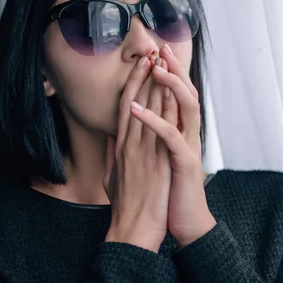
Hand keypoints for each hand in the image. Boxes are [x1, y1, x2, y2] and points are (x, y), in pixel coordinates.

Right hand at [103, 56, 171, 252]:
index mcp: (119, 148)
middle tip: (151, 52)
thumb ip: (111, 154)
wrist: (132, 231)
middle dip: (144, 76)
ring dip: (156, 84)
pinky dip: (166, 108)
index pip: (124, 108)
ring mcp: (142, 152)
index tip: (140, 65)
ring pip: (148, 110)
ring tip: (161, 62)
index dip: (132, 84)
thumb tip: (111, 137)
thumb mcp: (111, 178)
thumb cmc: (124, 206)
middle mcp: (129, 145)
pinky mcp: (156, 162)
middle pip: (135, 102)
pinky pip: (162, 129)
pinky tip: (171, 91)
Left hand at [130, 44, 215, 247]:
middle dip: (173, 69)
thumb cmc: (168, 191)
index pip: (175, 95)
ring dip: (170, 86)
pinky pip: (170, 136)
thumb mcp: (154, 161)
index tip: (153, 53)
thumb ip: (143, 141)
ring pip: (185, 107)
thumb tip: (121, 128)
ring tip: (154, 68)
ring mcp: (188, 146)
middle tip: (161, 47)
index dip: (166, 73)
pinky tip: (137, 109)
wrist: (184, 222)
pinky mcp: (185, 162)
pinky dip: (153, 121)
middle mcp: (187, 134)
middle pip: (185, 93)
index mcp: (178, 131)